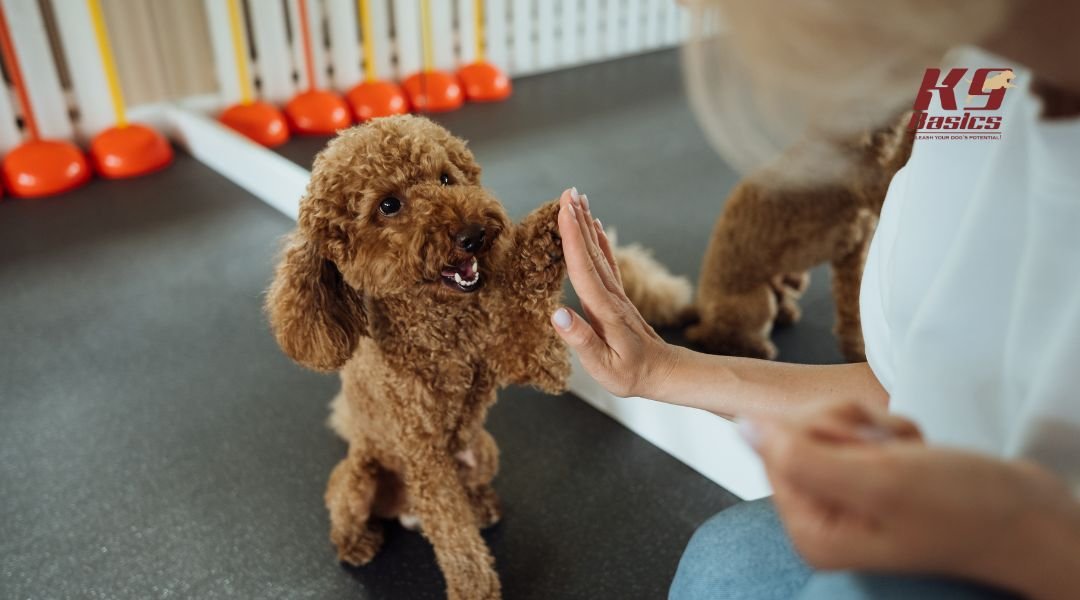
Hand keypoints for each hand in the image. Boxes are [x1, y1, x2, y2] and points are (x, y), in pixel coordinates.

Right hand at [549, 188, 677, 397]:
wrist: (664, 373)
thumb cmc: (631, 374)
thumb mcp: (603, 366)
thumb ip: (581, 339)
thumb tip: (557, 314)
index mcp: (603, 310)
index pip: (583, 267)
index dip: (571, 237)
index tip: (563, 210)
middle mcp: (610, 295)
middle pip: (590, 251)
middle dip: (578, 221)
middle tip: (568, 192)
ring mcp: (616, 294)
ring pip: (598, 252)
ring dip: (587, 225)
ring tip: (578, 200)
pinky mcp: (618, 297)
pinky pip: (606, 261)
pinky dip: (599, 241)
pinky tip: (596, 227)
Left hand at [742, 400, 1079, 598]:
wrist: (1032, 517)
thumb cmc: (966, 510)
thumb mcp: (877, 480)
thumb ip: (800, 455)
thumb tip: (742, 425)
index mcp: (813, 531)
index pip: (776, 450)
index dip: (820, 433)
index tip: (862, 448)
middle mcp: (825, 518)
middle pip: (801, 435)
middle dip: (851, 429)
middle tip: (890, 452)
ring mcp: (849, 498)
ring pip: (834, 427)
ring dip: (877, 429)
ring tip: (910, 455)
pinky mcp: (873, 480)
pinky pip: (863, 432)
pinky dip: (894, 433)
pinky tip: (919, 455)